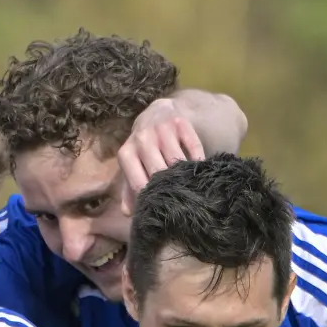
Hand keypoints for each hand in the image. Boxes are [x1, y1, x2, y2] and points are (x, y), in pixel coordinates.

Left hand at [117, 96, 205, 214]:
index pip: (138, 184)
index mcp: (127, 154)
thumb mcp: (132, 166)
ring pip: (176, 159)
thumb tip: (128, 213)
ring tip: (190, 187)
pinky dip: (197, 159)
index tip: (162, 209)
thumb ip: (128, 189)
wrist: (156, 113)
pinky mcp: (180, 123)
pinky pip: (193, 145)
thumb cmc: (142, 148)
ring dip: (184, 175)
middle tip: (179, 201)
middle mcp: (142, 140)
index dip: (151, 199)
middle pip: (158, 172)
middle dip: (169, 188)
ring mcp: (161, 129)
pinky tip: (199, 169)